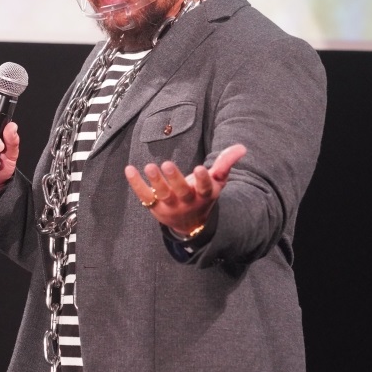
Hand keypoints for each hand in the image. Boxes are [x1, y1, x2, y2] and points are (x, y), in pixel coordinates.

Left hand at [124, 144, 246, 234]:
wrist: (190, 224)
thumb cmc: (203, 196)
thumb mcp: (217, 182)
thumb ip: (226, 164)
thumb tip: (242, 147)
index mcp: (203, 195)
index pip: (204, 188)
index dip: (202, 179)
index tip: (200, 168)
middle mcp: (187, 202)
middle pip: (181, 191)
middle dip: (174, 178)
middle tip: (167, 164)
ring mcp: (170, 206)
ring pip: (163, 194)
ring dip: (155, 181)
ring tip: (150, 166)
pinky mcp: (155, 207)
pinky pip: (144, 196)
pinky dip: (136, 184)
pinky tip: (129, 169)